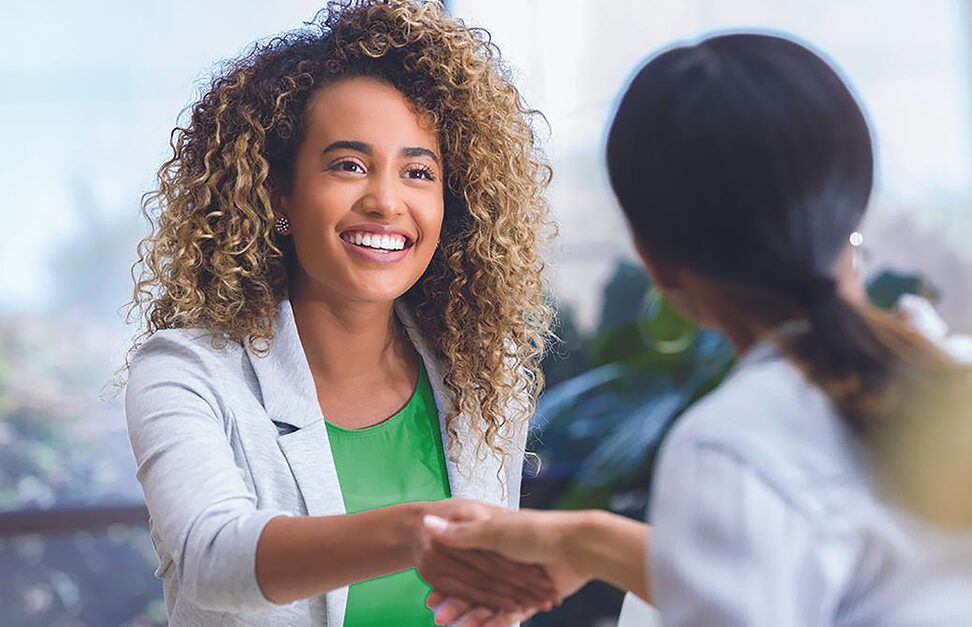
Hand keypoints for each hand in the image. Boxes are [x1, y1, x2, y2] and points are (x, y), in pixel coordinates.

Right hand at [423, 509, 592, 623]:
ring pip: (491, 603)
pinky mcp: (534, 599)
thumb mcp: (495, 529)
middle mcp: (508, 562)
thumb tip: (427, 523)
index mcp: (496, 543)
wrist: (578, 545)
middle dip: (456, 602)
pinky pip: (510, 616)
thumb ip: (463, 534)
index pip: (467, 564)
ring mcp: (521, 583)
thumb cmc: (537, 530)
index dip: (449, 577)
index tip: (430, 589)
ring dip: (471, 616)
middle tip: (437, 616)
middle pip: (477, 587)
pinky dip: (494, 623)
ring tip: (450, 626)